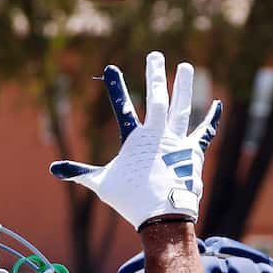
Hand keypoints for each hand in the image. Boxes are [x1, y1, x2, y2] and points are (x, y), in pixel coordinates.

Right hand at [50, 52, 221, 230]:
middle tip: (155, 56)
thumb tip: (53, 170)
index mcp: (135, 139)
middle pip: (158, 98)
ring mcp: (177, 142)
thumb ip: (79, 172)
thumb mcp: (102, 184)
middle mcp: (158, 134)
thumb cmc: (130, 200)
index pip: (123, 107)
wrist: (162, 216)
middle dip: (155, 75)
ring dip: (184, 86)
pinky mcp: (194, 153)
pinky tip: (218, 104)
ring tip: (187, 67)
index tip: (111, 68)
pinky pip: (205, 132)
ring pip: (182, 108)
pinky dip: (212, 119)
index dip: (116, 87)